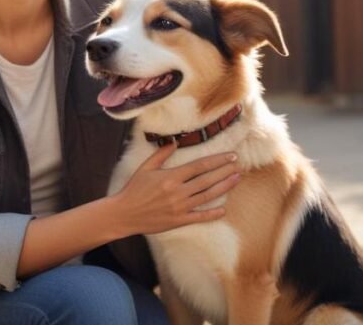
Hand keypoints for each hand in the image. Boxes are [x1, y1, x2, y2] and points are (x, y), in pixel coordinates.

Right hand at [112, 142, 240, 235]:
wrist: (124, 214)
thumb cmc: (134, 189)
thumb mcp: (145, 168)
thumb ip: (161, 154)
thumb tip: (174, 141)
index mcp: (171, 177)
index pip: (200, 166)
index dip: (217, 160)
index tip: (230, 155)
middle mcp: (178, 191)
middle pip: (207, 179)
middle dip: (225, 171)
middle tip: (238, 165)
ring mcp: (180, 207)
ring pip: (208, 196)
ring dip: (224, 187)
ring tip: (236, 179)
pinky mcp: (179, 220)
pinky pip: (200, 217)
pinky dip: (213, 214)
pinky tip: (224, 209)